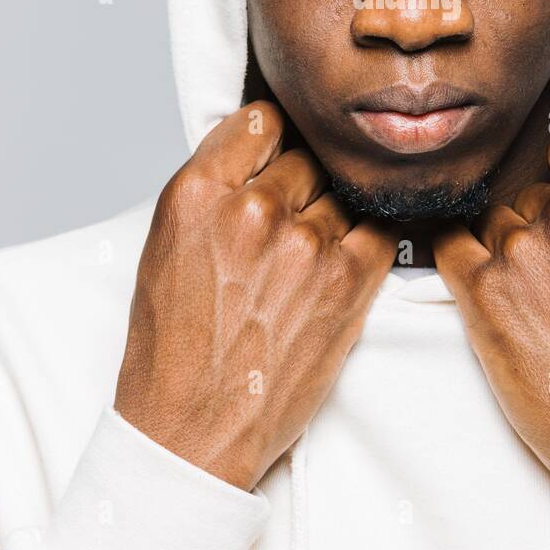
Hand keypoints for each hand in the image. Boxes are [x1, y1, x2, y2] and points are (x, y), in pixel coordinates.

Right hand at [114, 101, 396, 491]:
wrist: (193, 430)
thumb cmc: (175, 346)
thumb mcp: (167, 245)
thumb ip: (213, 186)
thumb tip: (261, 145)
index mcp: (199, 192)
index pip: (261, 119)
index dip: (273, 140)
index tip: (277, 156)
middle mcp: (254, 209)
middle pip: (306, 157)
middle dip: (301, 185)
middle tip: (287, 225)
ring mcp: (307, 244)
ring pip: (343, 193)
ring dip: (334, 217)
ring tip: (307, 260)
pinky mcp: (350, 281)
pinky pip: (382, 228)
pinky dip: (371, 237)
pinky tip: (349, 260)